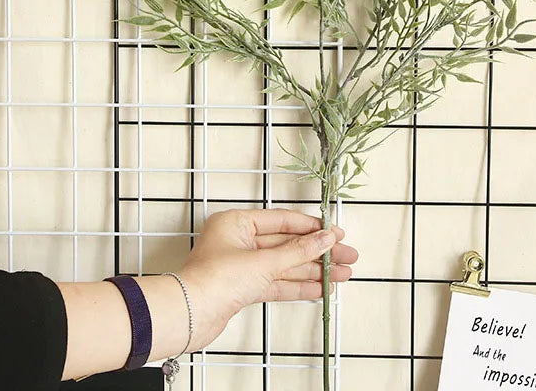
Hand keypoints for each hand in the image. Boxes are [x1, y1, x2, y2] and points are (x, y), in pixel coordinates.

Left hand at [179, 208, 357, 350]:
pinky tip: (320, 288)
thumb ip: (298, 251)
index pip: (283, 220)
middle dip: (318, 252)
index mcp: (238, 223)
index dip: (312, 227)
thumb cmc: (214, 280)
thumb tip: (325, 238)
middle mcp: (239, 241)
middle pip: (287, 244)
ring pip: (285, 265)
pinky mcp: (243, 288)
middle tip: (346, 256)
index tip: (335, 232)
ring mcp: (242, 265)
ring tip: (341, 275)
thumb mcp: (263, 262)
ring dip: (313, 270)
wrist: (189, 316)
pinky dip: (298, 285)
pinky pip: (277, 283)